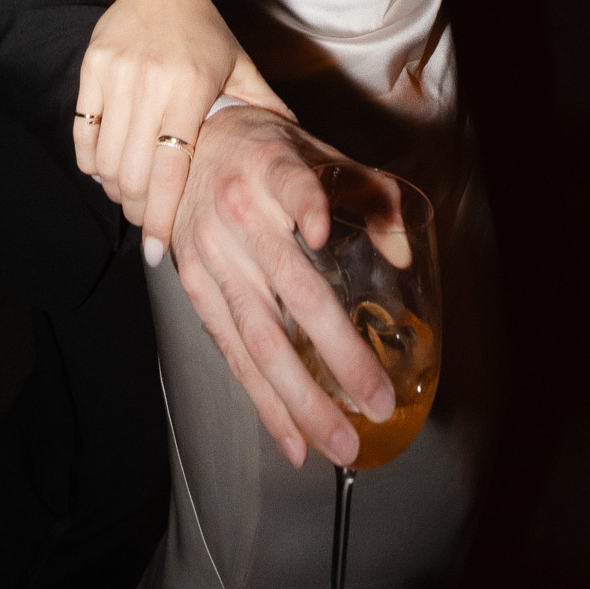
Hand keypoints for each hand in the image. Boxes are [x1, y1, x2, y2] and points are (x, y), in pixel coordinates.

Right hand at [74, 0, 290, 263]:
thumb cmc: (206, 31)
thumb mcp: (241, 66)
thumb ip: (265, 108)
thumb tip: (301, 150)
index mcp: (192, 86)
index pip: (171, 169)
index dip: (161, 215)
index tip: (158, 249)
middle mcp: (150, 82)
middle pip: (132, 173)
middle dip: (137, 209)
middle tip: (146, 222)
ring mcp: (116, 75)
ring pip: (104, 158)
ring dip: (114, 189)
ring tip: (129, 195)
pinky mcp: (91, 69)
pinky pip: (83, 133)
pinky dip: (91, 162)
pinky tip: (107, 168)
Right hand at [167, 110, 396, 468]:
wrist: (187, 146)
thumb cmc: (262, 151)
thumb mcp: (315, 152)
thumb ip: (367, 193)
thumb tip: (402, 253)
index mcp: (271, 170)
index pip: (291, 185)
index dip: (305, 205)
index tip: (318, 228)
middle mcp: (238, 217)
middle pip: (290, 291)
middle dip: (336, 355)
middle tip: (376, 400)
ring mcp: (211, 258)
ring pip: (258, 339)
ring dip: (301, 400)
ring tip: (340, 442)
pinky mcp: (194, 288)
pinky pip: (233, 354)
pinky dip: (264, 402)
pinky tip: (292, 439)